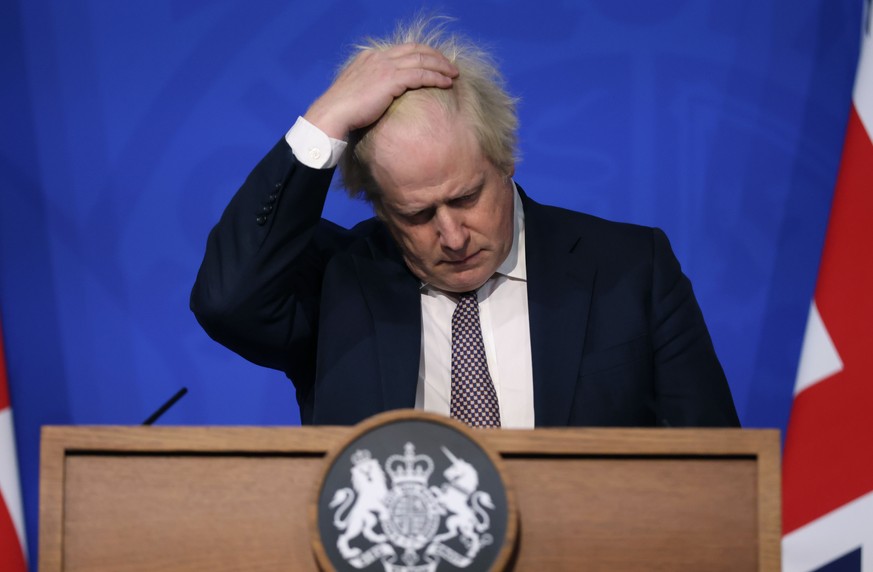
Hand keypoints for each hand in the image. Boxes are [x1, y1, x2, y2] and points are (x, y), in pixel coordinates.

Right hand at [303, 43, 458, 139]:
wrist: (333, 113)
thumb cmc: (342, 110)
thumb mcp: (355, 90)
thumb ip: (369, 86)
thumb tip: (377, 95)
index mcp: (370, 57)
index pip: (402, 49)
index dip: (422, 54)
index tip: (433, 62)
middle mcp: (379, 57)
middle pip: (416, 50)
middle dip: (436, 56)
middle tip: (449, 66)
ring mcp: (385, 66)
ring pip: (422, 60)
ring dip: (441, 66)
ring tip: (454, 74)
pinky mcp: (391, 79)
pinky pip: (421, 75)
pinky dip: (436, 77)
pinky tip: (446, 83)